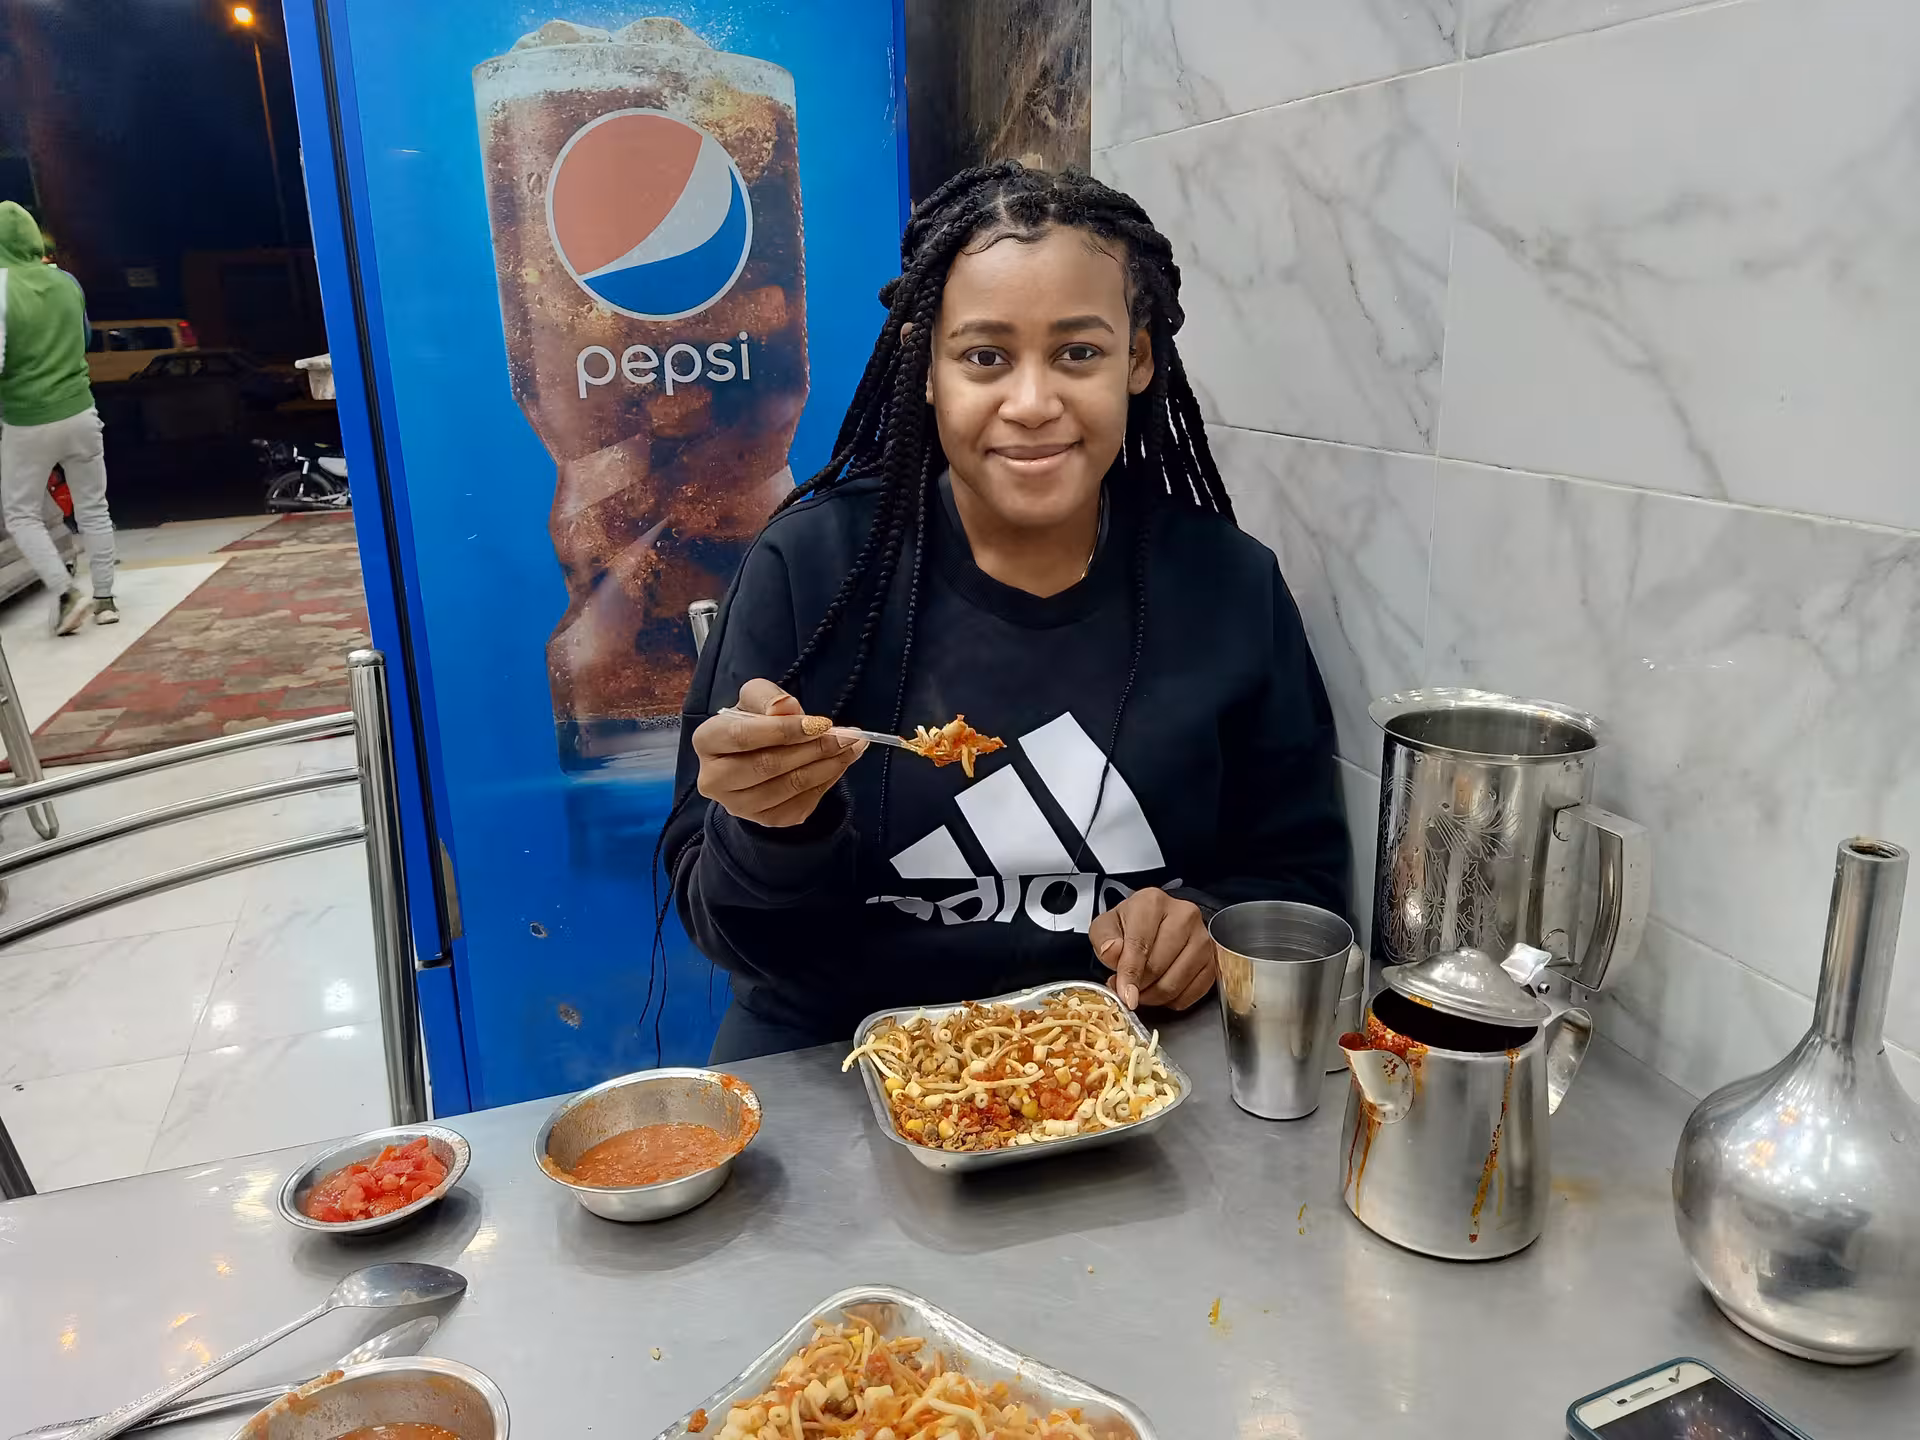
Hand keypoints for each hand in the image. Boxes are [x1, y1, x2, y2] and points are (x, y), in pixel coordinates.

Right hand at [693, 678, 867, 827]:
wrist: (754, 755)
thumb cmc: (754, 722)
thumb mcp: (756, 697)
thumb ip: (768, 697)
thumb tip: (786, 708)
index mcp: (706, 741)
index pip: (743, 736)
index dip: (784, 730)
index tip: (821, 723)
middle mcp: (714, 779)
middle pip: (767, 766)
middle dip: (813, 749)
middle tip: (846, 736)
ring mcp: (738, 805)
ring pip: (787, 788)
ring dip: (827, 766)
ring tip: (851, 747)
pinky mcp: (763, 820)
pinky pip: (800, 804)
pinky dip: (826, 782)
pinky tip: (840, 763)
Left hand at [1089, 887, 1215, 1011]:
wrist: (1158, 922)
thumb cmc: (1133, 925)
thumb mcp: (1107, 926)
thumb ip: (1104, 939)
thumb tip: (1112, 952)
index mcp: (1152, 902)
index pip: (1140, 944)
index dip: (1130, 974)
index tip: (1125, 995)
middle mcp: (1183, 915)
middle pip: (1159, 965)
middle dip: (1140, 986)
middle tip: (1129, 989)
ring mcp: (1202, 937)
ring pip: (1177, 981)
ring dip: (1156, 995)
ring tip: (1144, 989)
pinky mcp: (1213, 958)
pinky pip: (1194, 991)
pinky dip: (1175, 999)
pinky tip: (1162, 988)